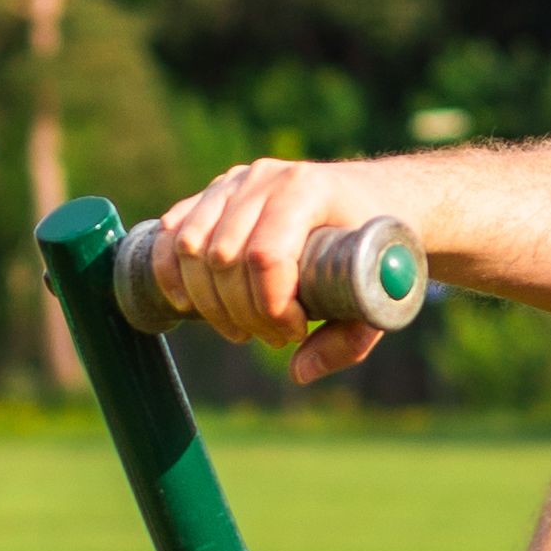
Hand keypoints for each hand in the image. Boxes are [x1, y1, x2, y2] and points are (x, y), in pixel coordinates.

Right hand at [128, 156, 416, 377]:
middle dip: (242, 313)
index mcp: (307, 190)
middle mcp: (264, 178)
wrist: (374, 197)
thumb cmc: (376, 248)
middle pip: (224, 256)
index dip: (271, 307)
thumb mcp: (379, 293)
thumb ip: (348, 340)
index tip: (295, 332)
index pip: (265, 255)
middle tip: (271, 337)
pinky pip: (171, 235)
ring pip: (191, 247)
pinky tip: (190, 305)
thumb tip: (298, 371)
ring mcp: (233, 183)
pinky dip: (171, 276)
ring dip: (209, 303)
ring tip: (241, 328)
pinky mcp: (213, 195)